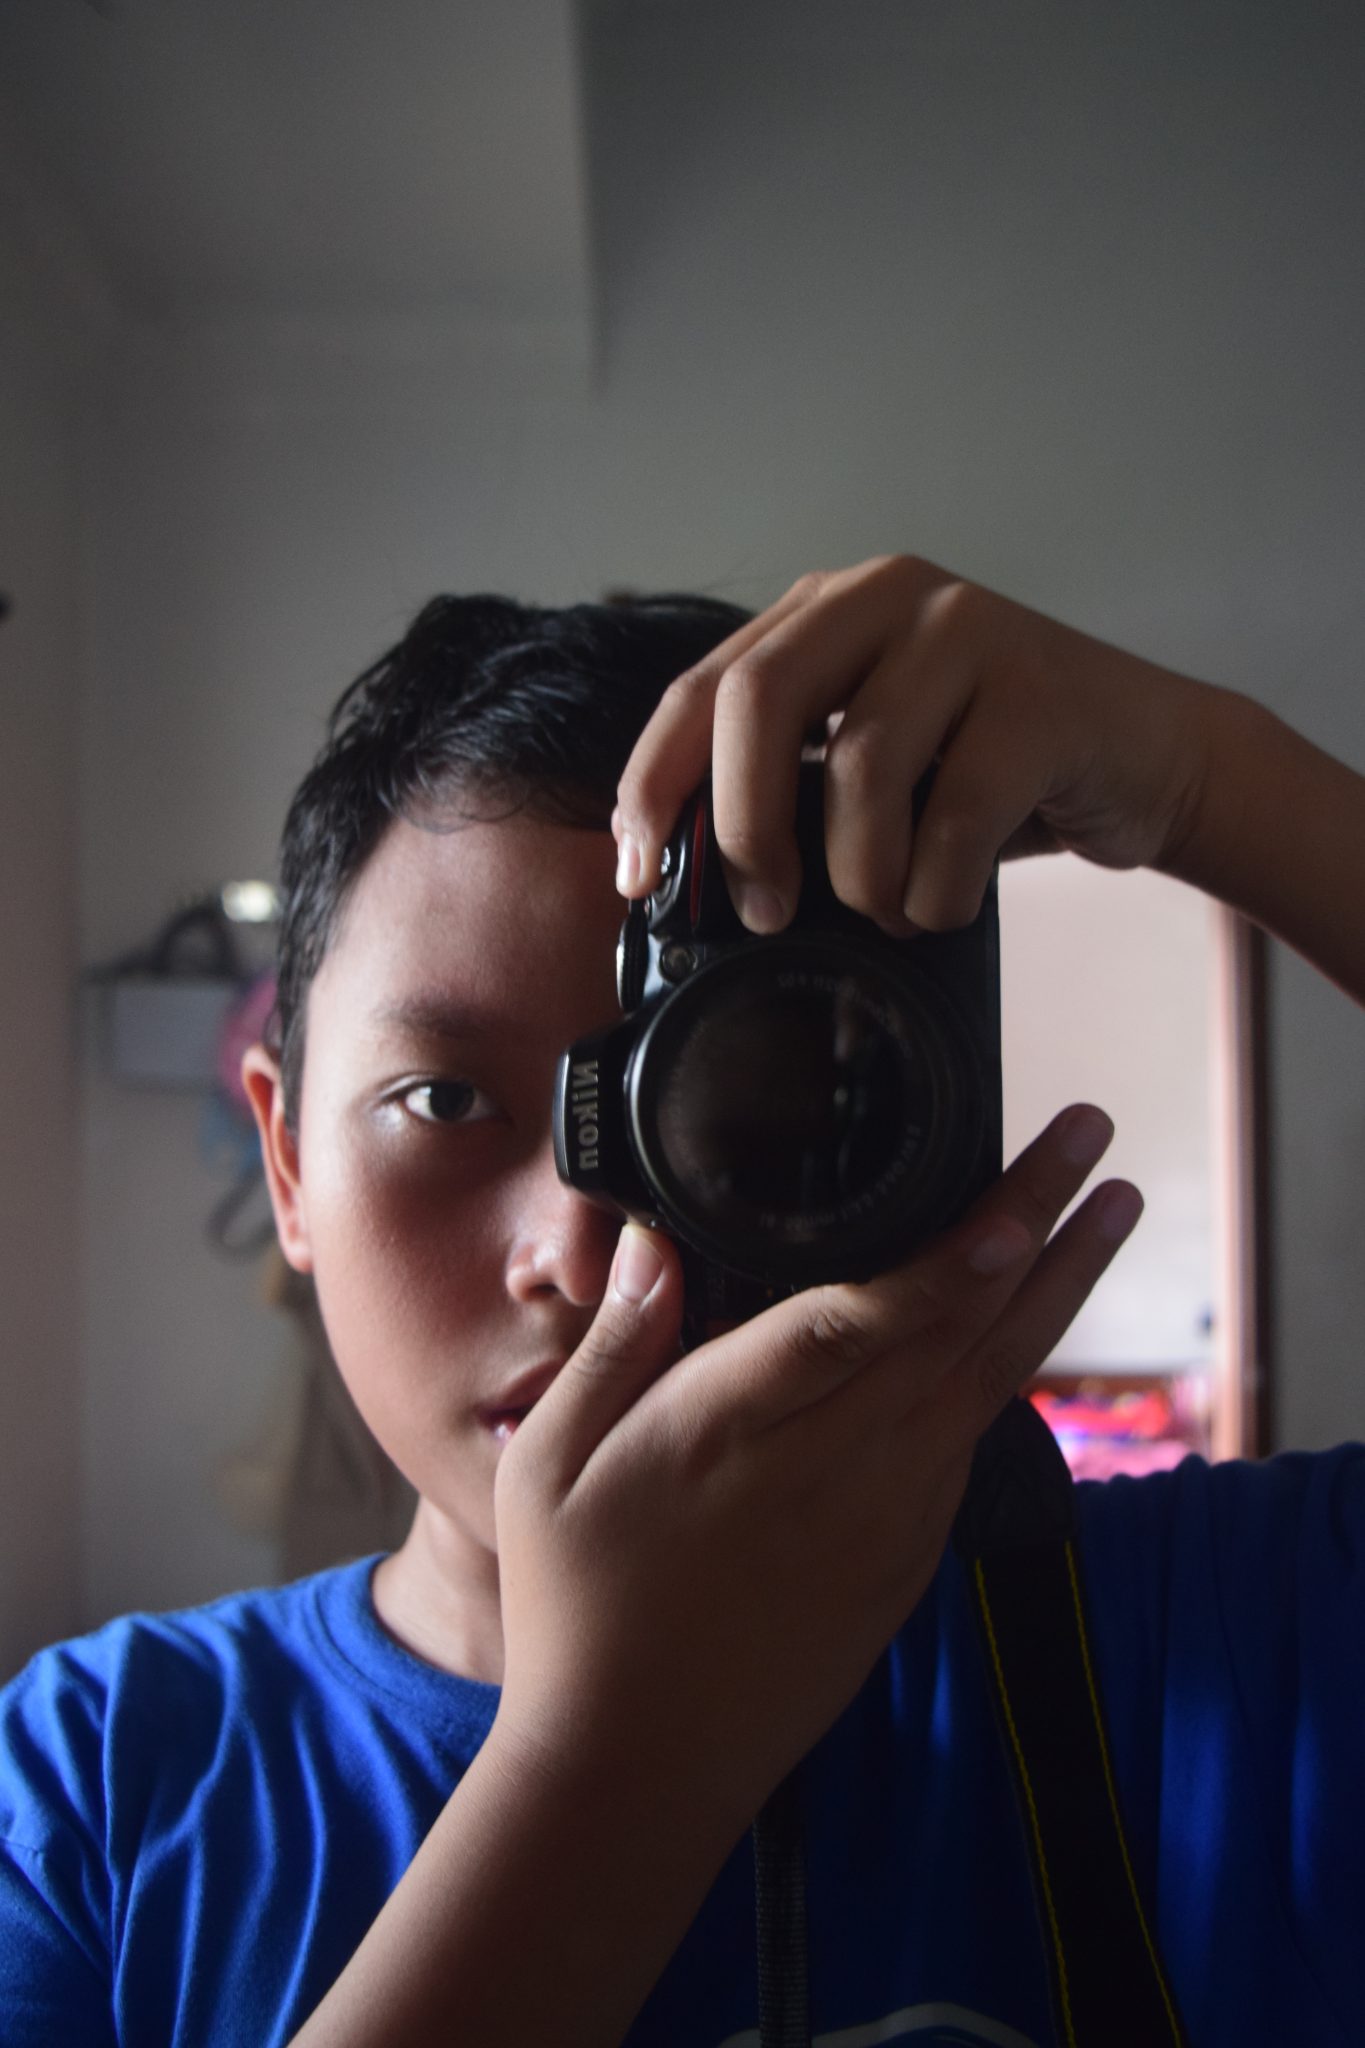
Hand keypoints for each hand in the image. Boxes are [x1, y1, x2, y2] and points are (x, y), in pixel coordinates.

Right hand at [490, 1103, 1140, 1829]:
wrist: (640, 1764)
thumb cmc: (580, 1605)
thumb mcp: (552, 1466)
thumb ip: (615, 1345)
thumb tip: (655, 1240)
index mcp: (730, 1433)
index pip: (854, 1329)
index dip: (941, 1265)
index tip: (1012, 1206)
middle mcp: (828, 1470)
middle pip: (953, 1332)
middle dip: (1032, 1229)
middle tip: (1088, 1139)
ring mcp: (882, 1518)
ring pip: (988, 1381)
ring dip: (1055, 1289)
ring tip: (1110, 1209)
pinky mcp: (905, 1558)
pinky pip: (971, 1441)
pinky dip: (1014, 1366)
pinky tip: (1034, 1313)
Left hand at [613, 555, 1220, 935]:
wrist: (1149, 757)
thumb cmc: (992, 772)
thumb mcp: (875, 765)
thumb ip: (788, 785)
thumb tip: (678, 877)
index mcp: (826, 610)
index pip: (701, 688)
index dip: (654, 785)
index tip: (636, 874)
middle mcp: (888, 596)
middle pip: (758, 700)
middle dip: (743, 827)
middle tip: (764, 911)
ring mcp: (970, 631)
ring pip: (860, 766)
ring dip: (862, 877)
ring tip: (891, 912)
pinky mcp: (1042, 693)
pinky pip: (956, 815)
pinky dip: (936, 892)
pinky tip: (944, 905)